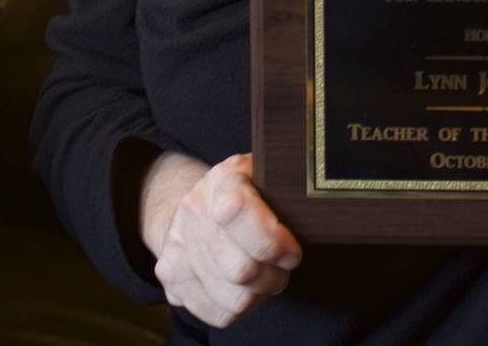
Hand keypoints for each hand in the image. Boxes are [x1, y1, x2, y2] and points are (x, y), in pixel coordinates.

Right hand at [140, 151, 301, 327]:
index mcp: (222, 180)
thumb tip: (314, 204)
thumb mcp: (265, 174)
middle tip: (283, 267)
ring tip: (266, 276)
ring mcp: (178, 248)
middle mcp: (194, 212)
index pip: (236, 211)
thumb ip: (285, 185)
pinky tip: (244, 288)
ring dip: (259, 294)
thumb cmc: (244, 193)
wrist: (189, 208)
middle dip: (273, 276)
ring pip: (233, 298)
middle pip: (240, 269)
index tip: (291, 251)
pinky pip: (218, 313)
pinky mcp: (173, 280)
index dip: (272, 241)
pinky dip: (240, 307)